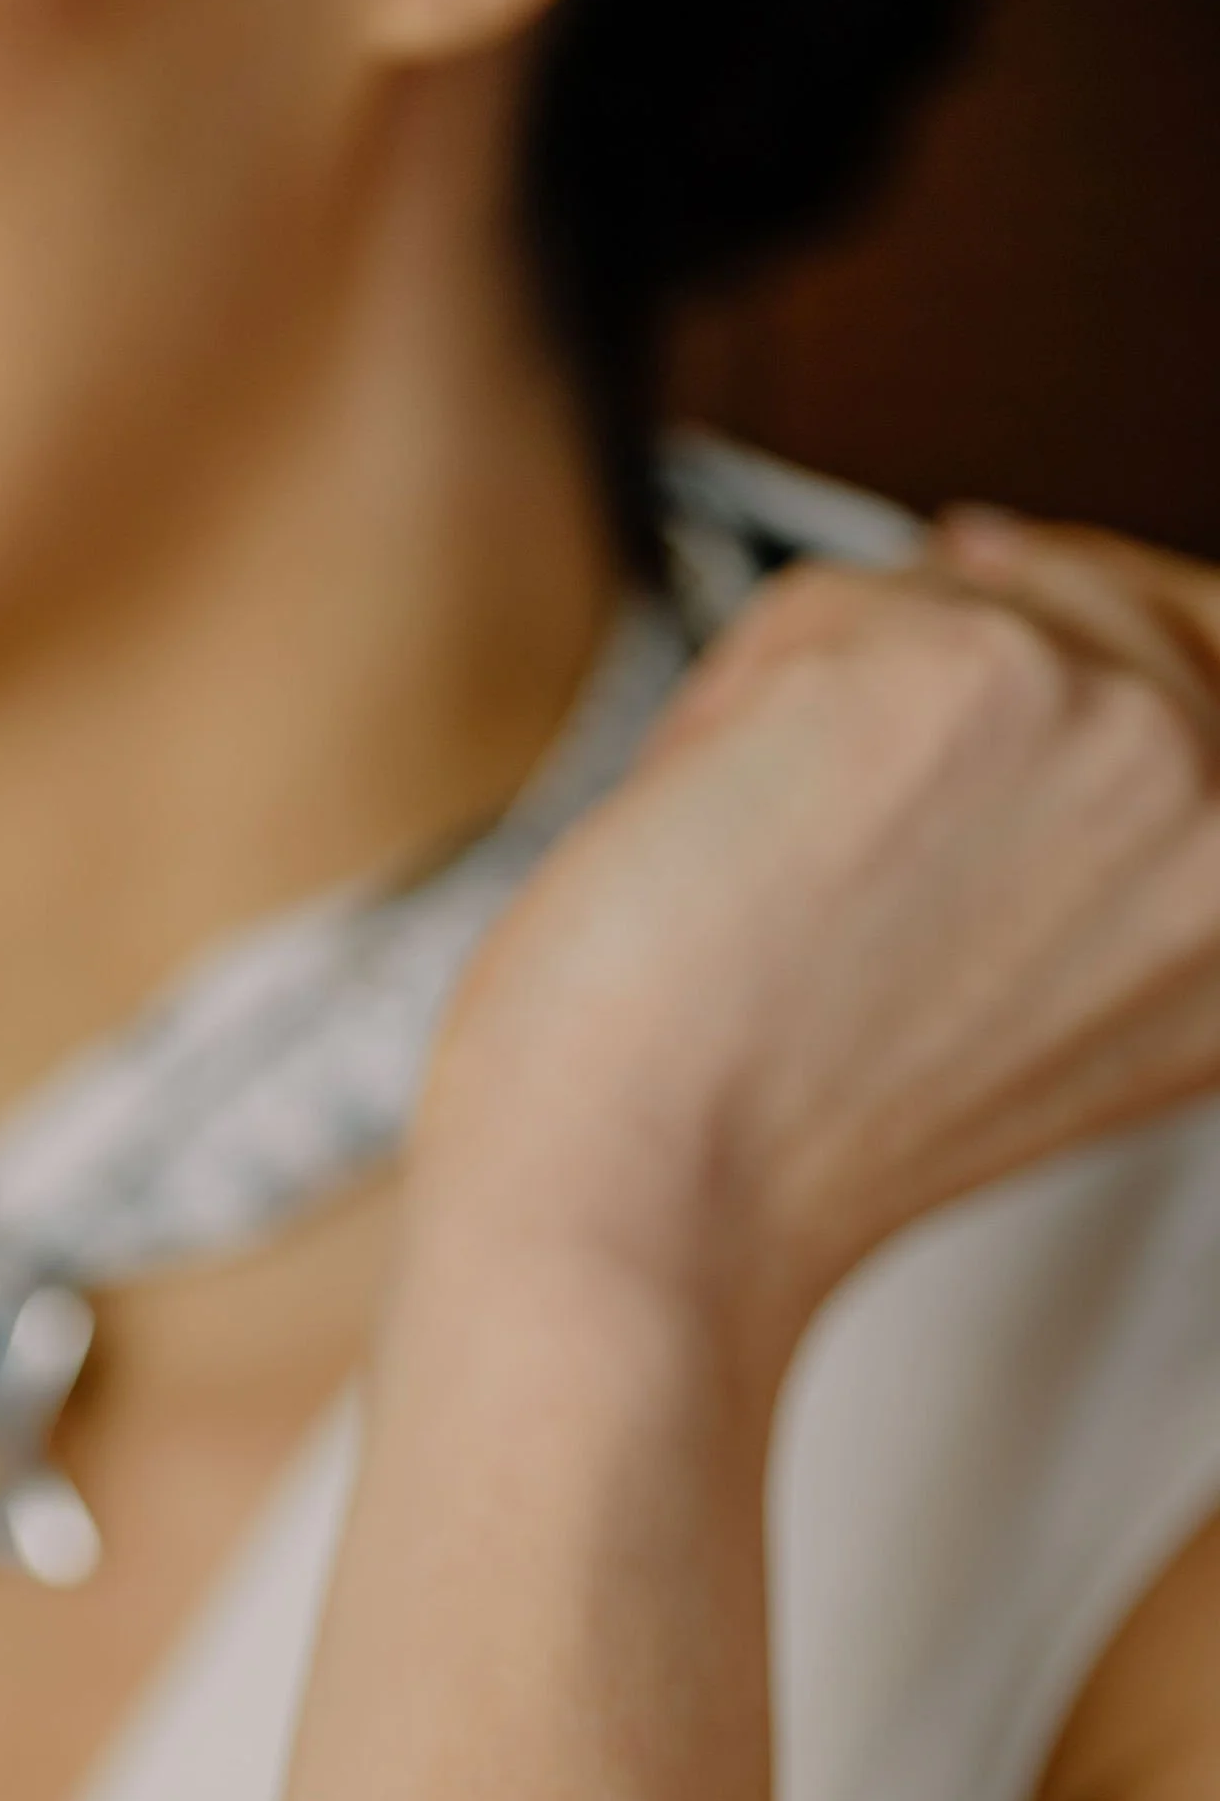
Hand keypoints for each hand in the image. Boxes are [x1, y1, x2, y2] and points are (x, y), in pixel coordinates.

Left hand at [425, 513, 1219, 1387]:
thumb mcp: (1009, 1011)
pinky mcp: (984, 673)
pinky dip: (728, 712)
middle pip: (1099, 612)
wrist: (639, 1200)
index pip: (1219, 678)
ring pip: (948, 599)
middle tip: (812, 804)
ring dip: (820, 705)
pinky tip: (712, 850)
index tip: (1009, 634)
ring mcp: (1124, 740)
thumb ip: (1083, 857)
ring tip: (760, 880)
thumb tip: (1044, 637)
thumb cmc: (756, 1146)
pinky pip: (829, 609)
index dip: (1111, 641)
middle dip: (935, 673)